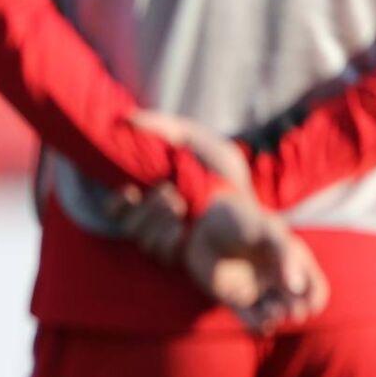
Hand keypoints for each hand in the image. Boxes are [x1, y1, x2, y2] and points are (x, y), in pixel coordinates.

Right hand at [106, 110, 250, 262]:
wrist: (257, 217)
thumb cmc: (230, 179)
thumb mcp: (203, 144)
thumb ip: (166, 127)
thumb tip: (127, 119)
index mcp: (156, 194)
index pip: (118, 205)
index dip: (118, 201)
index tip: (129, 191)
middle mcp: (158, 220)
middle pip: (125, 221)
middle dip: (144, 208)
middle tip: (169, 194)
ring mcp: (169, 240)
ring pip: (139, 237)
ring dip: (155, 222)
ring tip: (181, 208)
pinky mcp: (182, 257)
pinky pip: (158, 252)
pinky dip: (166, 240)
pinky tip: (182, 232)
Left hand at [185, 190, 329, 332]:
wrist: (207, 220)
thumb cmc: (242, 219)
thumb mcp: (268, 230)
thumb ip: (285, 255)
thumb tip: (296, 287)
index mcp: (291, 263)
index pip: (313, 288)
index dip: (314, 300)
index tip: (309, 303)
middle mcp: (275, 278)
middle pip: (295, 305)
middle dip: (296, 311)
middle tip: (291, 310)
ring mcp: (255, 288)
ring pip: (273, 314)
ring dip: (276, 318)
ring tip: (272, 313)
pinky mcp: (233, 297)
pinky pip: (249, 318)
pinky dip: (257, 325)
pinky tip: (261, 324)